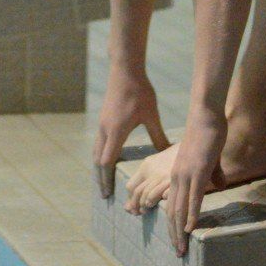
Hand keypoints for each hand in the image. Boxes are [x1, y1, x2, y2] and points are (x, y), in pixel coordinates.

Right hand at [93, 68, 168, 198]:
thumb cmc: (140, 92)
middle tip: (104, 195)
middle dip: (101, 178)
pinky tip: (108, 159)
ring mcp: (102, 124)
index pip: (107, 162)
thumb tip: (169, 152)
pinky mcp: (103, 119)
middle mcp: (105, 130)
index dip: (107, 179)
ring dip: (99, 168)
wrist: (125, 70)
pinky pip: (99, 143)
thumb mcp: (151, 115)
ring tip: (103, 181)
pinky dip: (100, 155)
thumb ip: (158, 135)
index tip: (108, 195)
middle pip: (98, 161)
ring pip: (96, 151)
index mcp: (116, 132)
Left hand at [161, 109, 225, 256]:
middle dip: (174, 235)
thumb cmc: (207, 135)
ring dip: (180, 231)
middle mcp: (176, 178)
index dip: (173, 226)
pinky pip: (193, 197)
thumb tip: (220, 184)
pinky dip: (190, 214)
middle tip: (178, 253)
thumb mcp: (208, 159)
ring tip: (182, 248)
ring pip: (178, 209)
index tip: (177, 241)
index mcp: (176, 176)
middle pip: (171, 212)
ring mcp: (185, 175)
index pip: (171, 206)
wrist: (205, 116)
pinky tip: (190, 228)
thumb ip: (212, 174)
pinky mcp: (197, 171)